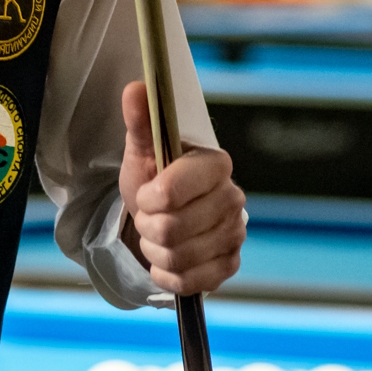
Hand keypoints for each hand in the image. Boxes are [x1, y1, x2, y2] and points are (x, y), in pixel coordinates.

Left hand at [117, 80, 244, 295]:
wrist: (161, 218)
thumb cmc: (152, 180)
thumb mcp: (142, 151)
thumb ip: (142, 120)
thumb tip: (136, 88)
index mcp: (216, 164)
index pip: (176, 189)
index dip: (151, 197)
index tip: (147, 193)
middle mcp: (233, 198)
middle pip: (172, 228)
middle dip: (148, 226)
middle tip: (148, 216)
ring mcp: (235, 235)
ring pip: (177, 257)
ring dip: (155, 249)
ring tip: (158, 235)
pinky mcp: (230, 265)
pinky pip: (189, 282)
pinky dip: (167, 274)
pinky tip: (168, 258)